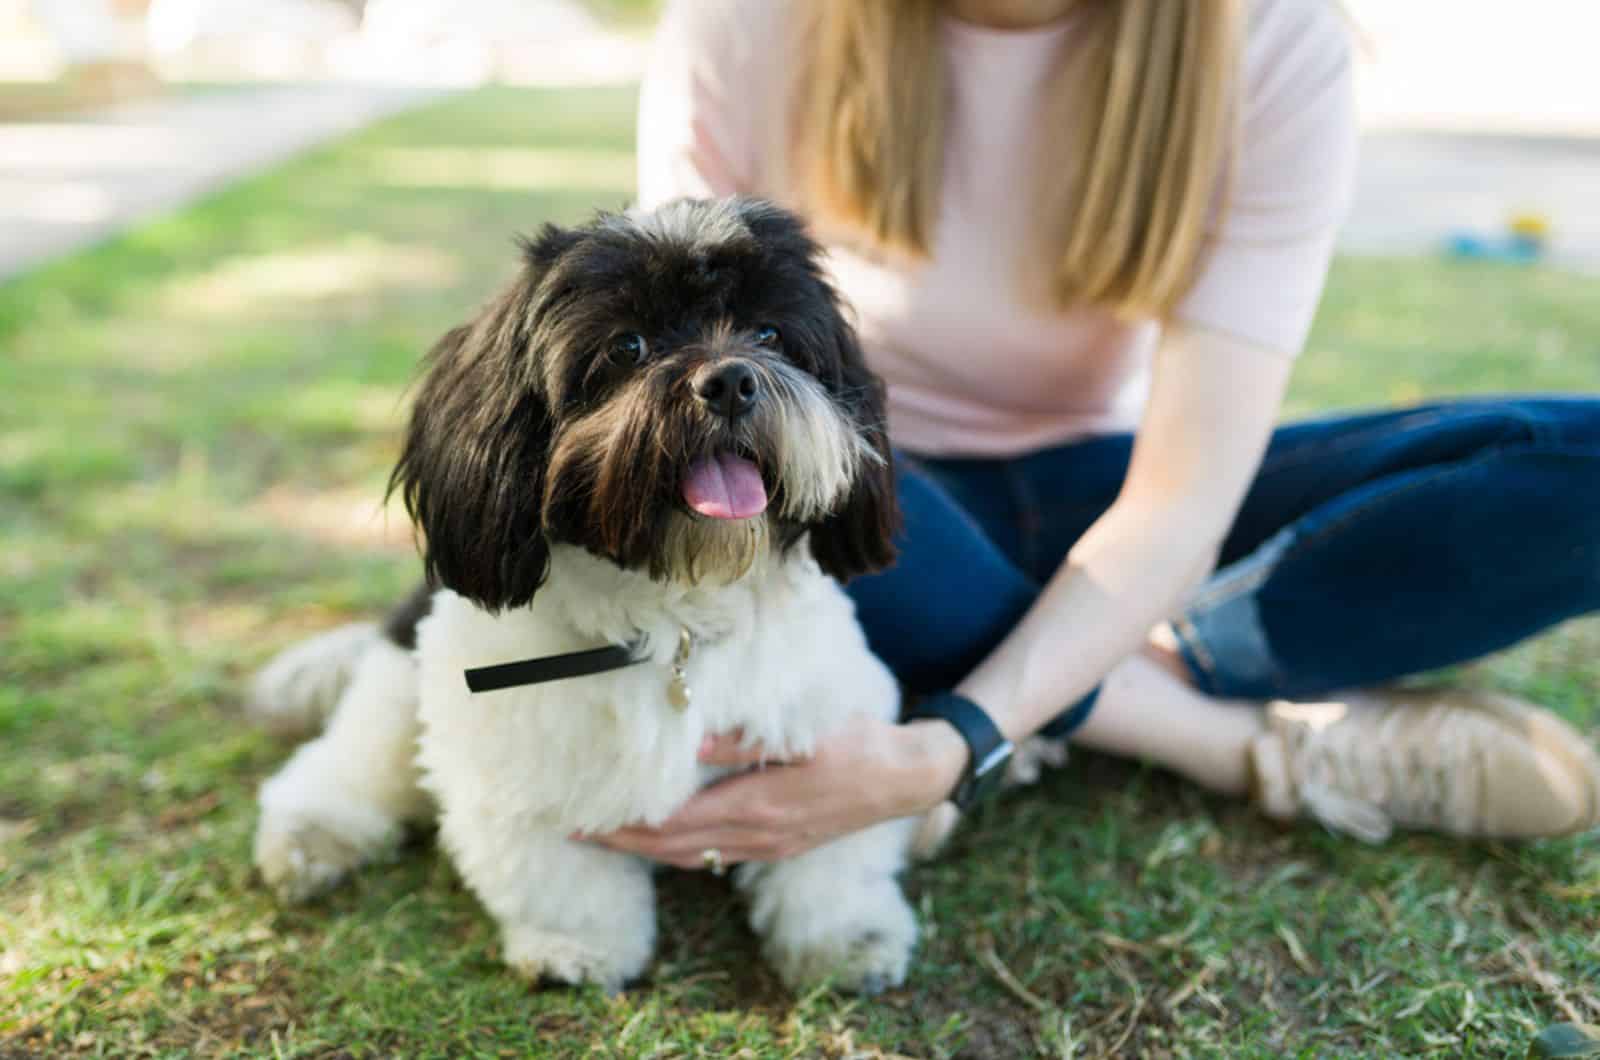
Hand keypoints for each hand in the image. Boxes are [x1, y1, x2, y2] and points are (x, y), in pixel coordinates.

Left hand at [582, 715, 967, 868]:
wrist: (905, 777)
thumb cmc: (854, 742)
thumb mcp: (799, 732)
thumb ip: (740, 740)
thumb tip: (684, 739)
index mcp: (758, 808)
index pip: (672, 826)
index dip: (623, 826)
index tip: (582, 817)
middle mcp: (757, 836)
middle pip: (671, 848)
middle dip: (619, 841)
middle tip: (572, 829)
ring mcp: (768, 846)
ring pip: (690, 857)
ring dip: (644, 848)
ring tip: (604, 835)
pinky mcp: (777, 846)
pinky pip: (714, 856)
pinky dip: (678, 849)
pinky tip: (660, 837)